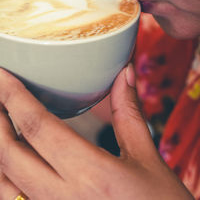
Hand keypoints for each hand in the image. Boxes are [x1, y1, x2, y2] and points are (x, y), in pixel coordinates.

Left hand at [0, 66, 193, 199]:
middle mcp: (63, 198)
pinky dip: (5, 175)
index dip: (14, 96)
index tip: (2, 75)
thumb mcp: (147, 158)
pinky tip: (12, 158)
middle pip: (9, 154)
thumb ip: (129, 113)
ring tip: (1, 120)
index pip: (38, 127)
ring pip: (2, 182)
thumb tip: (123, 74)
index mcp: (91, 174)